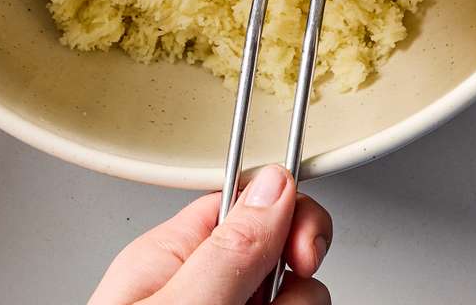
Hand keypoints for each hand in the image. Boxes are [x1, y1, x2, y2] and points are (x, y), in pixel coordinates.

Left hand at [89, 165, 332, 304]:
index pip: (246, 201)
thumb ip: (229, 248)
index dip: (288, 215)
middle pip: (279, 251)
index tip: (306, 250)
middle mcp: (197, 286)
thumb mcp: (180, 304)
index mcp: (169, 256)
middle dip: (297, 278)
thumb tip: (275, 183)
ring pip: (292, 295)